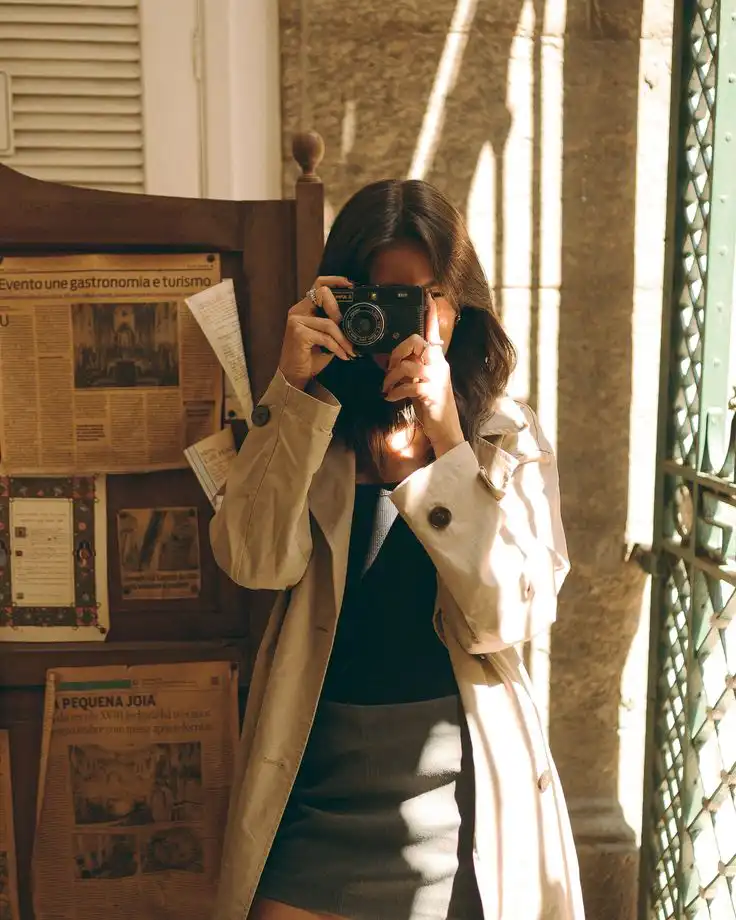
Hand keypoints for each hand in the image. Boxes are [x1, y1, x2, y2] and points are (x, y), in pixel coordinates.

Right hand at [278, 276, 356, 389]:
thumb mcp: (326, 337)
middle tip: (348, 328)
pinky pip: (325, 337)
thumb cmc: (311, 356)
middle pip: (322, 294)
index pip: (318, 284)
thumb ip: (335, 325)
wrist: (295, 376)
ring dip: (343, 339)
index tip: (351, 285)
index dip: (335, 281)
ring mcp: (296, 321)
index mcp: (304, 308)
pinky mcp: (298, 334)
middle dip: (339, 311)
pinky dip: (338, 347)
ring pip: (329, 322)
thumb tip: (355, 319)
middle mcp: (298, 311)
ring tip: (350, 350)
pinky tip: (343, 356)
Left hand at [382, 293, 464, 456]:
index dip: (431, 315)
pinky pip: (408, 386)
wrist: (445, 429)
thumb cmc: (431, 405)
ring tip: (387, 389)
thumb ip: (412, 369)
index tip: (428, 297)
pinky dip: (395, 392)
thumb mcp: (421, 382)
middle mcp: (439, 365)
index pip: (434, 333)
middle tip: (389, 367)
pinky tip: (391, 399)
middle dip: (397, 352)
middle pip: (416, 342)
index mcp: (437, 360)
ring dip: (391, 378)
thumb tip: (394, 361)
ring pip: (408, 365)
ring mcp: (436, 379)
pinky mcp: (431, 394)